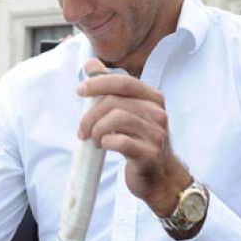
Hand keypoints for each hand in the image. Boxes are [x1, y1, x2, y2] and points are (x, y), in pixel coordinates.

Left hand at [76, 59, 191, 215]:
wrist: (160, 177)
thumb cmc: (139, 141)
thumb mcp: (128, 112)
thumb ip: (110, 88)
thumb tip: (90, 63)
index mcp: (153, 99)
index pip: (124, 82)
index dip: (99, 82)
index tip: (80, 90)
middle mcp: (158, 113)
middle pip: (115, 102)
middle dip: (90, 116)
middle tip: (82, 131)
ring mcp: (156, 134)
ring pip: (116, 119)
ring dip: (96, 130)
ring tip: (94, 140)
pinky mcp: (150, 154)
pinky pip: (120, 142)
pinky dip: (105, 142)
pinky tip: (104, 147)